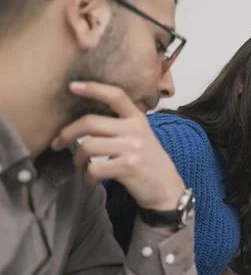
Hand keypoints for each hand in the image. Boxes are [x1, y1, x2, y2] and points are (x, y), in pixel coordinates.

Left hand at [51, 82, 184, 210]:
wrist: (167, 188)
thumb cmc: (149, 162)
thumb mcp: (141, 137)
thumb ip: (121, 126)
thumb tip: (86, 123)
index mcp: (138, 119)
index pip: (115, 96)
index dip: (93, 88)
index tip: (73, 86)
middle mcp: (136, 130)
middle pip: (90, 122)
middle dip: (67, 133)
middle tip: (57, 143)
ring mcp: (133, 148)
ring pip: (88, 146)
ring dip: (77, 159)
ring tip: (80, 167)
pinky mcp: (129, 167)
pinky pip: (94, 168)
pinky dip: (88, 176)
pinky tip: (93, 179)